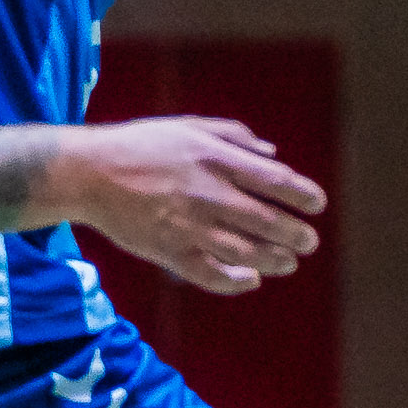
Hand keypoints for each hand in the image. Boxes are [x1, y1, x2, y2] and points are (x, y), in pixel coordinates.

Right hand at [56, 116, 325, 294]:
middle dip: (296, 234)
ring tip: (289, 263)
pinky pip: (210, 274)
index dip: (303, 195)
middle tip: (309, 241)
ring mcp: (189, 226)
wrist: (89, 172)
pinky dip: (235, 281)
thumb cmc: (143, 145)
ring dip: (274, 261)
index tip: (318, 205)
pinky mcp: (169, 251)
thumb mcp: (191, 126)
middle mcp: (208, 194)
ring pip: (245, 253)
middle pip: (267, 221)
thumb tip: (273, 156)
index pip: (275, 182)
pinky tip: (250, 280)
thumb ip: (236, 137)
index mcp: (216, 160)